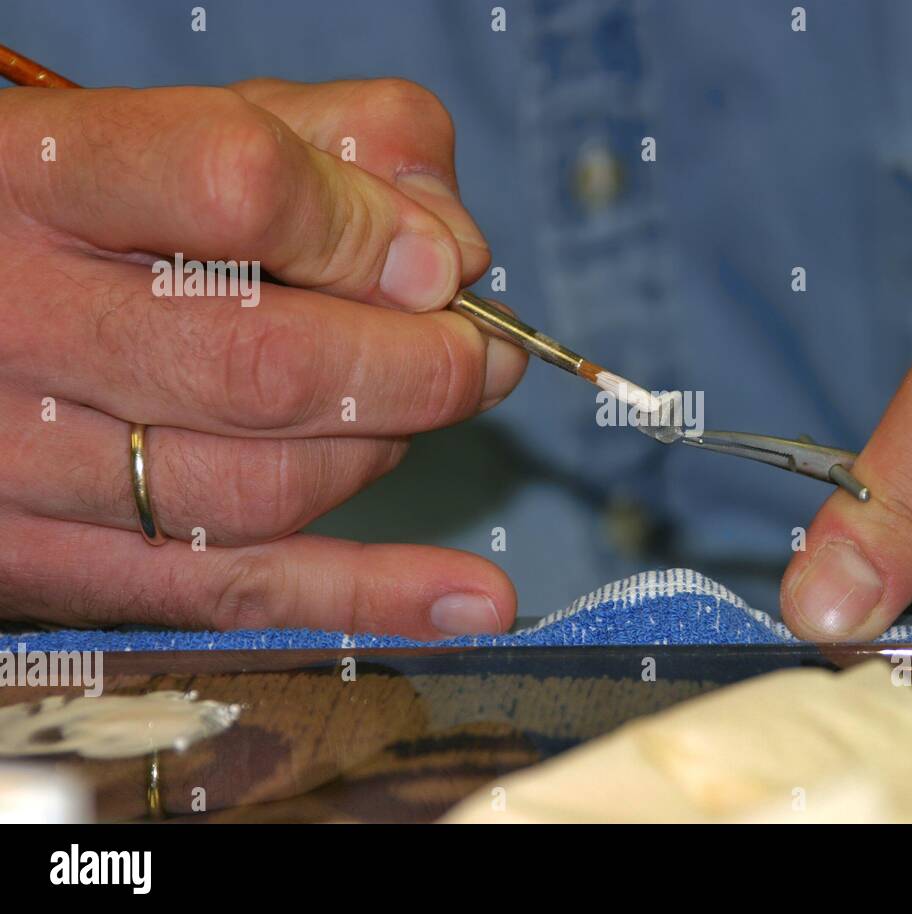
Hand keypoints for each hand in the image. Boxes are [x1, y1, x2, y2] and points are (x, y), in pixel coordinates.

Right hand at [0, 79, 526, 636]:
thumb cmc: (98, 206)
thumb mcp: (200, 121)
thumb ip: (345, 143)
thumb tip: (454, 251)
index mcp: (41, 176)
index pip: (237, 187)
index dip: (370, 232)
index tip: (441, 265)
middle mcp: (15, 318)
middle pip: (267, 367)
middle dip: (419, 370)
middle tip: (483, 358)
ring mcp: (18, 457)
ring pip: (261, 492)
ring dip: (379, 453)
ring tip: (407, 412)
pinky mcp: (45, 561)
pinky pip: (231, 594)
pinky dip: (370, 599)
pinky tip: (474, 600)